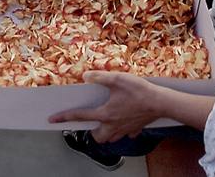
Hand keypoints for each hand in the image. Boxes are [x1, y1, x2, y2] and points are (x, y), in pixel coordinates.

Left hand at [49, 72, 165, 141]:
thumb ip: (100, 77)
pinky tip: (124, 121)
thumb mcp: (118, 79)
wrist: (161, 102)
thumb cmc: (140, 90)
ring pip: (110, 138)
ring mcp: (125, 129)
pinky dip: (122, 131)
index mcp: (106, 113)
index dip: (64, 117)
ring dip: (105, 133)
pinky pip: (126, 134)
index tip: (52, 119)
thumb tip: (85, 76)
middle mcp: (113, 124)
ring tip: (105, 122)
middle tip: (91, 121)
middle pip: (97, 136)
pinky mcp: (135, 128)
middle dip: (91, 131)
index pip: (80, 116)